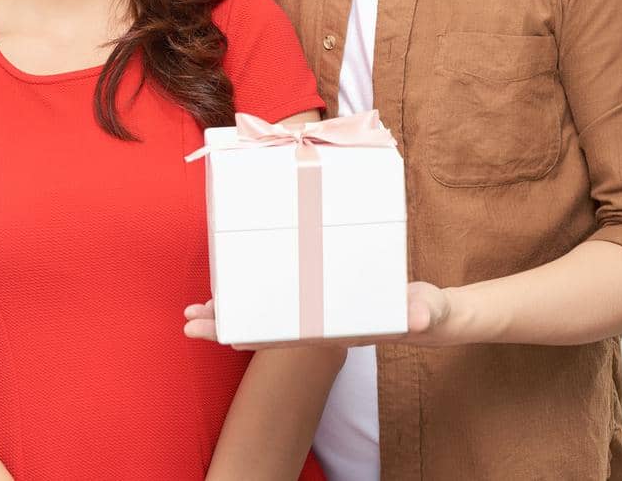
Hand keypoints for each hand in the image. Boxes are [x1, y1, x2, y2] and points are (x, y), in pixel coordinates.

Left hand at [183, 281, 471, 349]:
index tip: (218, 334)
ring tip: (197, 307)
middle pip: (264, 327)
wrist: (433, 316)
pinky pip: (281, 297)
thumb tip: (418, 316)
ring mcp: (319, 311)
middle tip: (188, 320)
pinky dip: (256, 291)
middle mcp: (320, 323)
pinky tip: (239, 286)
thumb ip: (423, 314)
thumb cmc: (427, 313)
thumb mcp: (428, 311)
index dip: (251, 334)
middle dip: (227, 324)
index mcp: (337, 327)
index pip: (286, 334)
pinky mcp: (321, 296)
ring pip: (267, 314)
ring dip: (234, 311)